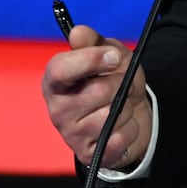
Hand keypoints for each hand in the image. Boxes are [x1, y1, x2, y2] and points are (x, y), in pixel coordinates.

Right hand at [41, 24, 150, 170]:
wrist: (131, 112)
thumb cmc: (113, 80)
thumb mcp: (108, 53)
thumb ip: (93, 42)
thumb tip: (77, 33)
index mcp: (55, 81)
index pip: (60, 70)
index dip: (90, 60)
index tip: (114, 57)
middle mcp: (57, 110)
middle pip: (96, 92)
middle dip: (120, 84)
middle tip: (123, 83)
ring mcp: (71, 135)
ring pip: (111, 116)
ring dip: (127, 107)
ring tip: (122, 105)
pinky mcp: (88, 154)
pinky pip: (119, 138)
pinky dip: (130, 128)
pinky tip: (123, 125)